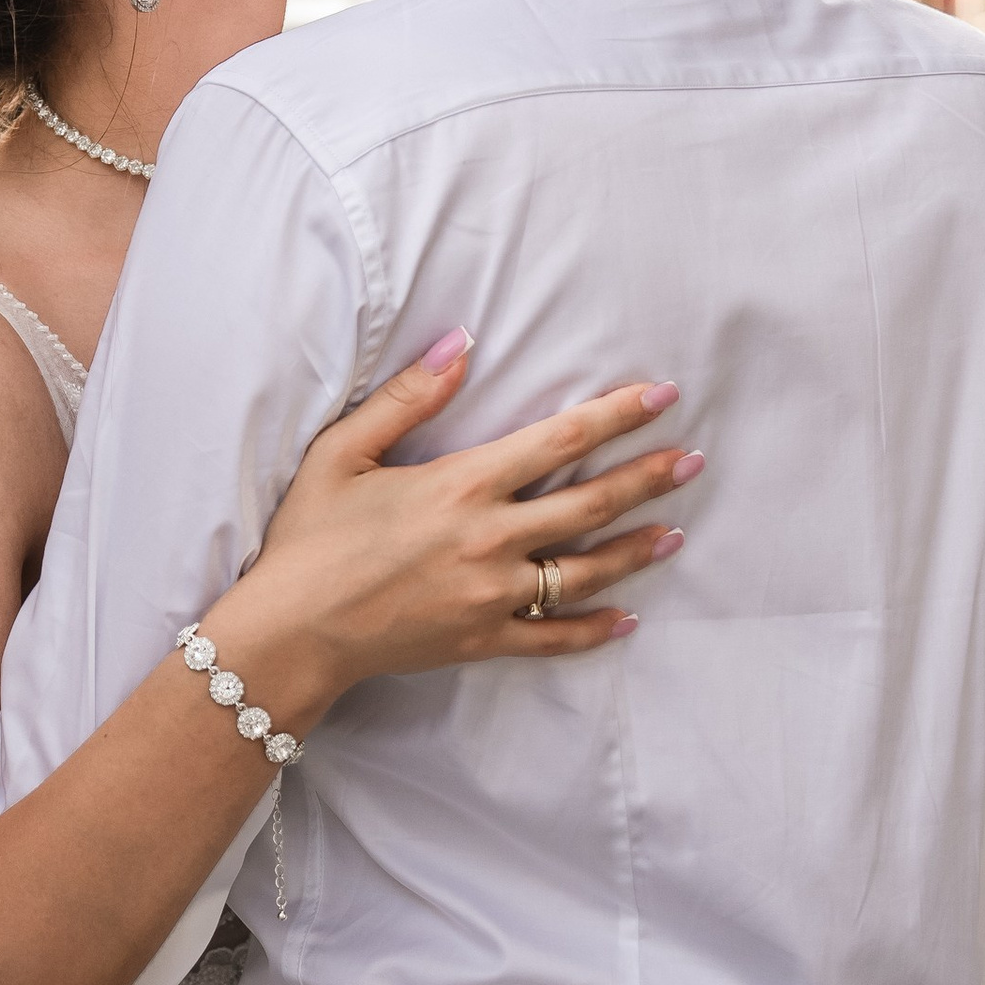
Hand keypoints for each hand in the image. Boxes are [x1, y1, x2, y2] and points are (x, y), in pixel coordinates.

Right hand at [222, 346, 695, 722]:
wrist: (292, 631)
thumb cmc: (311, 537)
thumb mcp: (344, 453)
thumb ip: (406, 398)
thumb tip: (460, 343)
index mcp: (461, 486)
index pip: (559, 441)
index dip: (616, 416)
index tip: (659, 396)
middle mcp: (490, 540)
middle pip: (591, 504)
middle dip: (648, 478)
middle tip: (692, 460)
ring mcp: (493, 596)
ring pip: (585, 571)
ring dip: (636, 549)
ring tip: (676, 531)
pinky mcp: (483, 641)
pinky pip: (555, 639)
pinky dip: (595, 630)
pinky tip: (628, 618)